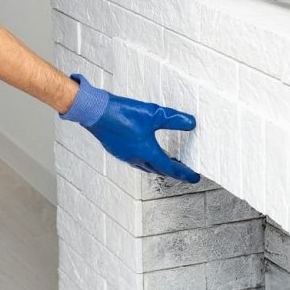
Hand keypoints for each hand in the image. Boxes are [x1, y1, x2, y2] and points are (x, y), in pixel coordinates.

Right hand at [59, 74, 199, 182]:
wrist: (96, 112)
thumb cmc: (123, 113)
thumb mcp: (154, 114)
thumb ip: (174, 119)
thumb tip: (191, 123)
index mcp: (147, 152)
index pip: (170, 168)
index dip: (184, 173)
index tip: (194, 178)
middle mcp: (136, 158)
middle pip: (158, 170)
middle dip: (172, 172)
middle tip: (183, 171)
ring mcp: (125, 155)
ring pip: (145, 167)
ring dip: (158, 167)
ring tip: (166, 162)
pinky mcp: (117, 149)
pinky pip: (135, 161)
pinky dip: (145, 160)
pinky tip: (145, 151)